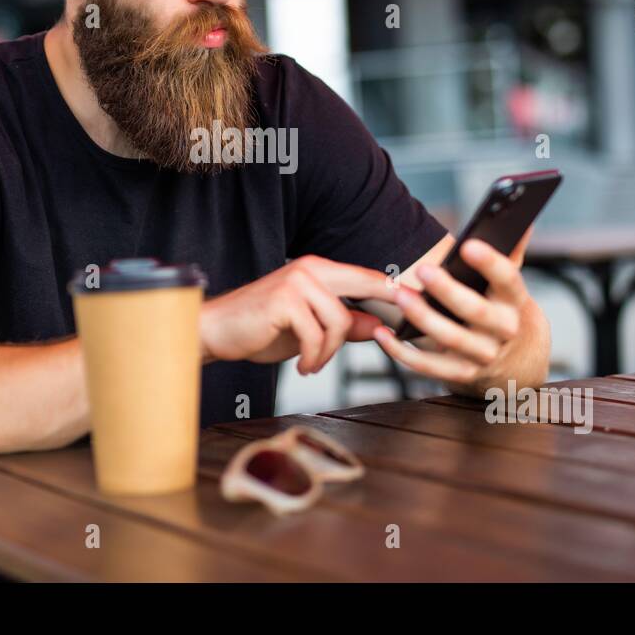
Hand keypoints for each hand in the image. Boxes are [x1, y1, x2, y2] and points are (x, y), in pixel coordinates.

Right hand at [199, 256, 397, 374]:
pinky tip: (302, 366)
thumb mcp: (309, 327)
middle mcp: (310, 268)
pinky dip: (314, 358)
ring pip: (340, 322)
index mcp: (319, 269)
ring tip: (313, 363)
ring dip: (330, 353)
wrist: (216, 330)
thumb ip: (344, 324)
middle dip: (384, 313)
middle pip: (366, 288)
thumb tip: (379, 326)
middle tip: (391, 338)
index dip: (396, 292)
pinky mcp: (285, 300)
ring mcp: (297, 281)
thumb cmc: (260, 328)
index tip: (418, 306)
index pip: (368, 276)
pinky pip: (317, 336)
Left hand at [372, 228, 549, 393]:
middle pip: (477, 312)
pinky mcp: (462, 375)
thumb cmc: (505, 311)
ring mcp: (484, 356)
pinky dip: (403, 353)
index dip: (490, 263)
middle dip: (449, 292)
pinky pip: (430, 367)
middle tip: (423, 270)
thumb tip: (523, 220)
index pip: (508, 280)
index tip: (468, 245)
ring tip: (400, 296)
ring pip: (451, 339)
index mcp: (515, 302)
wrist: (519, 363)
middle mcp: (504, 331)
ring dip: (423, 319)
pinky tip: (383, 334)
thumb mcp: (512, 286)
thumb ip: (512, 253)